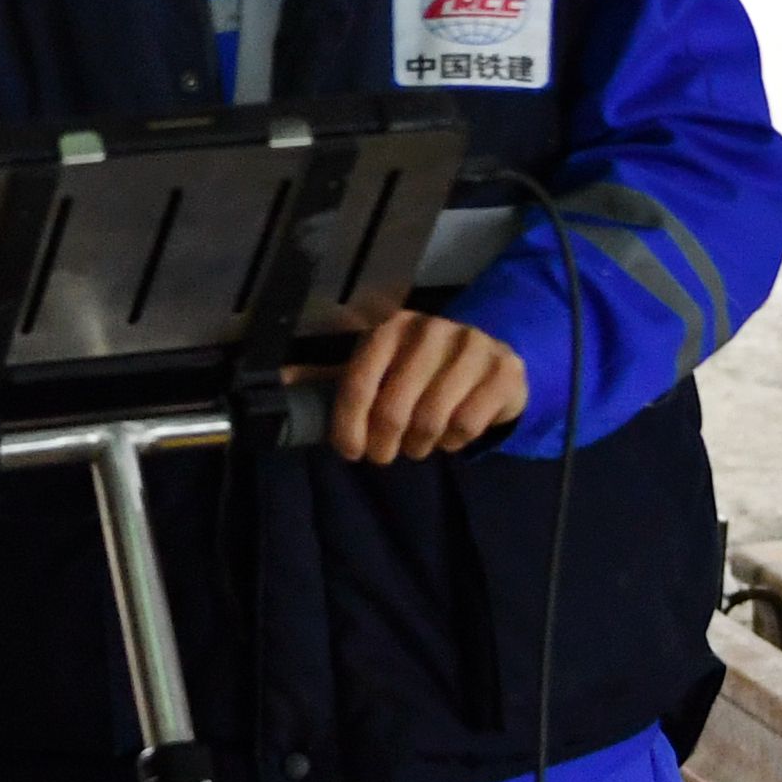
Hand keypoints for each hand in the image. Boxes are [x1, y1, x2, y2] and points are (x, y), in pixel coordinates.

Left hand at [320, 311, 528, 463]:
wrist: (492, 363)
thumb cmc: (423, 371)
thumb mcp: (378, 368)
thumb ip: (331, 376)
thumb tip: (278, 381)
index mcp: (390, 327)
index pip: (357, 382)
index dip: (349, 426)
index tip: (352, 451)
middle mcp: (430, 329)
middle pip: (394, 410)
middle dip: (386, 445)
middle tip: (388, 454)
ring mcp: (472, 346)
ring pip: (432, 421)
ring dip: (420, 445)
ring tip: (419, 443)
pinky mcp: (504, 370)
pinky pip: (468, 425)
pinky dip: (455, 441)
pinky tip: (452, 433)